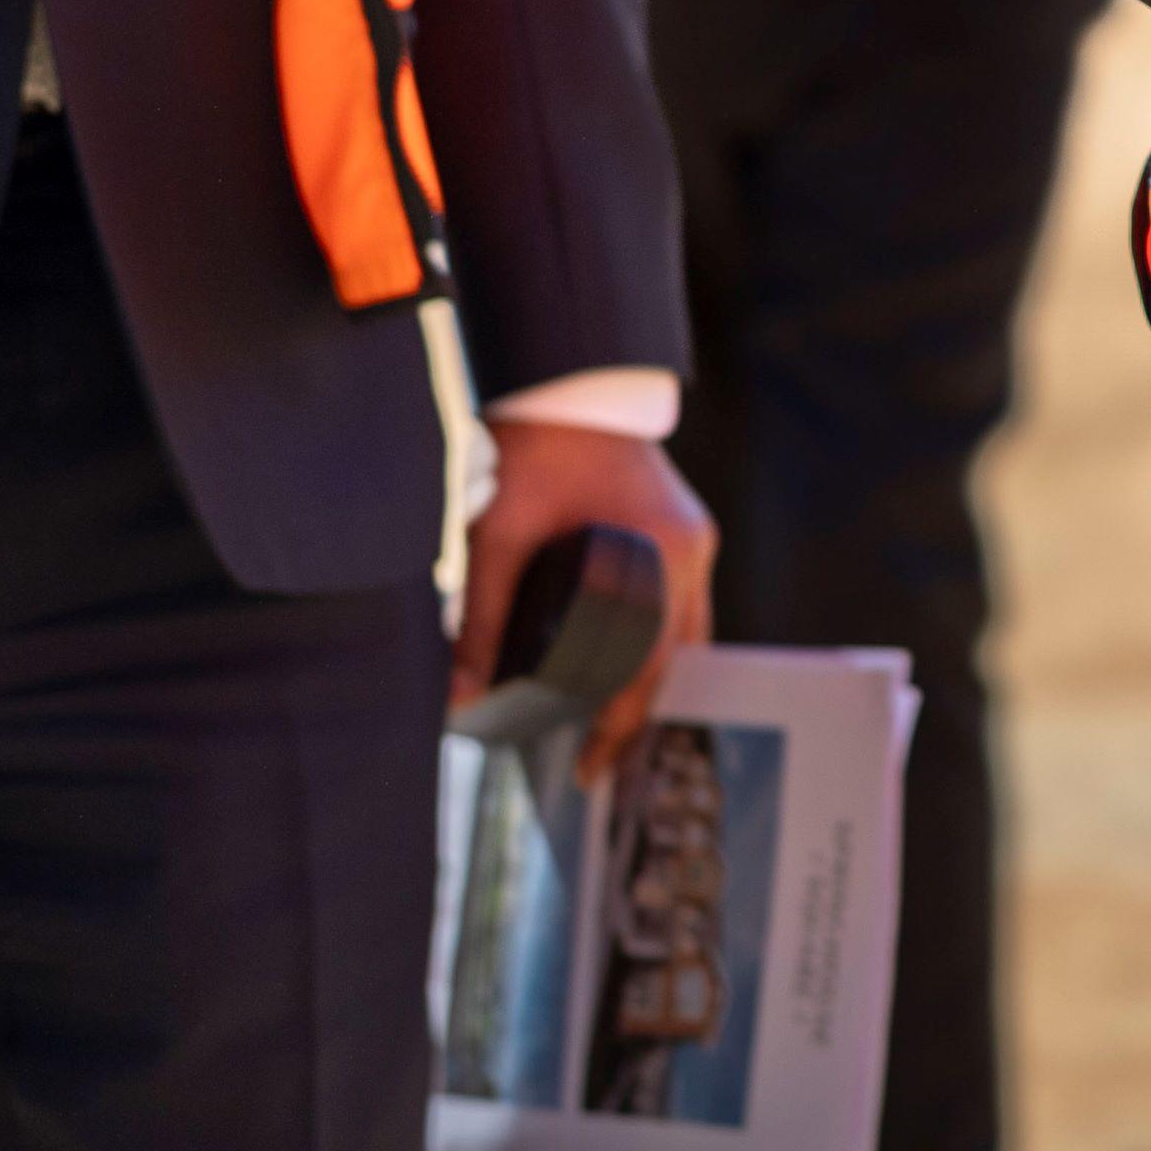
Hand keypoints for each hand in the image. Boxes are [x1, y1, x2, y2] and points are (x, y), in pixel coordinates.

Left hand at [459, 417, 716, 782]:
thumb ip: (476, 617)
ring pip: (685, 635)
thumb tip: (457, 695)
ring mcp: (693, 540)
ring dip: (651, 679)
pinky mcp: (681, 530)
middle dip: (640, 715)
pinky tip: (623, 662)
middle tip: (598, 762)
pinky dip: (653, 640)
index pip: (653, 667)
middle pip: (680, 660)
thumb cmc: (536, 450)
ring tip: (608, 724)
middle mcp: (693, 554)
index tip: (588, 768)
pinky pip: (678, 603)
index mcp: (665, 556)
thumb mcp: (498, 537)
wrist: (567, 382)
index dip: (620, 726)